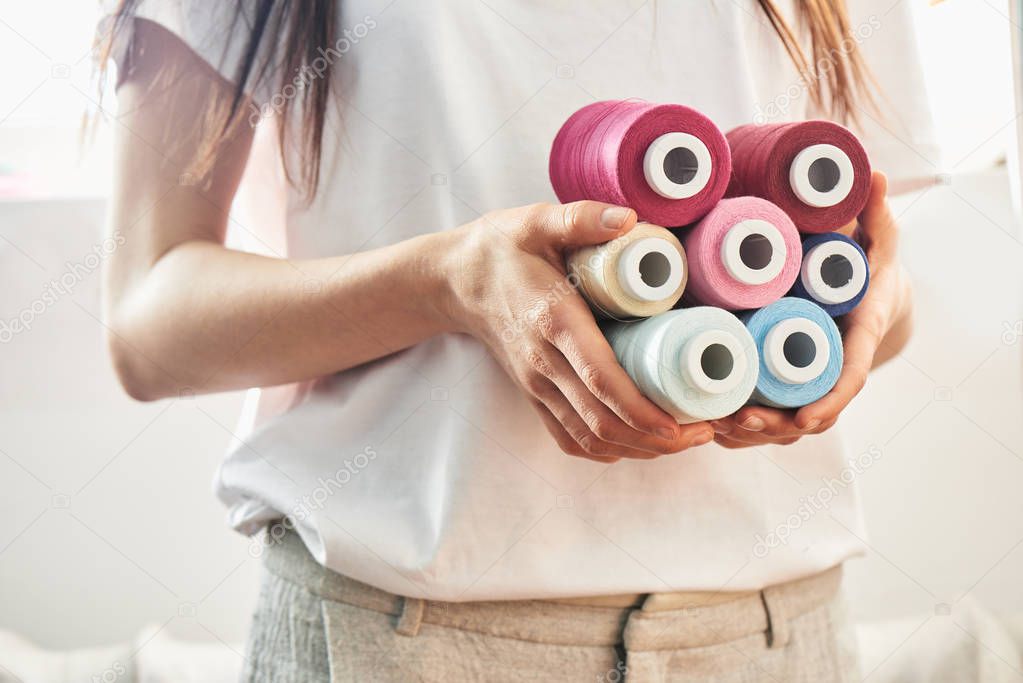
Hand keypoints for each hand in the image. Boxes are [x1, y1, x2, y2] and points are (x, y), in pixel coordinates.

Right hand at [443, 201, 714, 462]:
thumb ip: (582, 219)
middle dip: (655, 437)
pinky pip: (569, 437)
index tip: (683, 422)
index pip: (600, 380)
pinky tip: (638, 444)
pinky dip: (606, 450)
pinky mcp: (534, 393)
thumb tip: (630, 219)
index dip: (643, 410)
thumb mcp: (536, 221)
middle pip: (601, 421)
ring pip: (588, 437)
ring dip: (637, 448)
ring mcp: (537, 384)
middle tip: (703, 431)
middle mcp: (543, 363)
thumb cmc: (501, 248)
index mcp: (553, 322)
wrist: (455, 280)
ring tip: (682, 439)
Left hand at [711, 171, 912, 448]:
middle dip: (772, 425)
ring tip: (715, 426)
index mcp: (860, 335)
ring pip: (785, 423)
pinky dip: (744, 431)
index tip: (803, 419)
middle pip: (809, 413)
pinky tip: (712, 428)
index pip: (850, 378)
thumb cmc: (870, 265)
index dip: (828, 402)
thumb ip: (875, 210)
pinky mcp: (789, 384)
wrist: (870, 290)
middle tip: (735, 419)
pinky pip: (770, 416)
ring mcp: (812, 381)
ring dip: (752, 433)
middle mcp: (835, 366)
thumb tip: (873, 173)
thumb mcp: (879, 236)